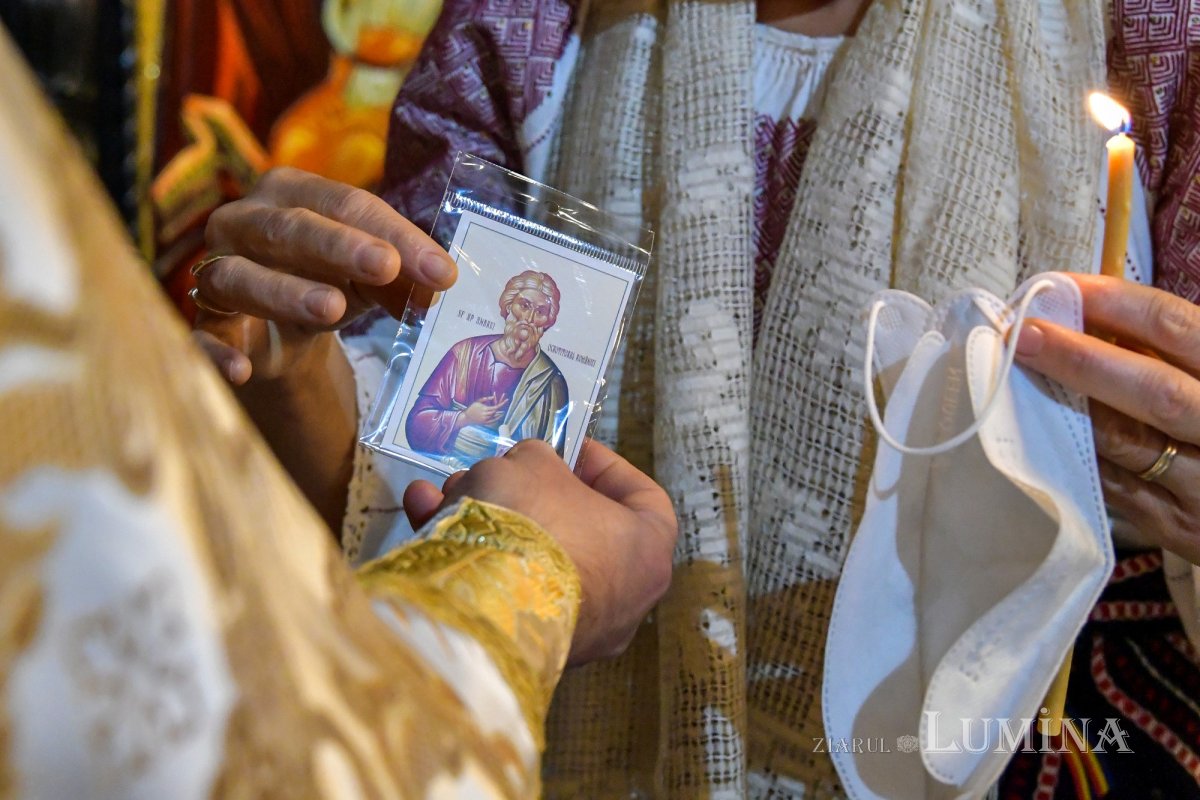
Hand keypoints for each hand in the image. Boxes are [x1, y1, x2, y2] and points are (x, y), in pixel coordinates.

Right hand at [191, 167, 456, 384]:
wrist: (274, 330)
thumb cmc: (325, 280)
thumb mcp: (370, 278)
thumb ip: (402, 279)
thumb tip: (438, 287)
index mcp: (292, 192)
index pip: (346, 204)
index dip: (393, 235)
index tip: (440, 271)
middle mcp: (244, 220)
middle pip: (289, 227)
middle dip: (340, 247)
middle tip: (386, 266)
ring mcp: (216, 269)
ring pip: (241, 275)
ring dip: (285, 292)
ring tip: (332, 308)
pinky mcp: (203, 321)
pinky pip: (201, 335)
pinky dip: (216, 352)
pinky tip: (241, 369)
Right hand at [403, 440, 677, 663]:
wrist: (487, 604)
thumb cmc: (535, 523)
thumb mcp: (533, 463)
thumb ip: (536, 459)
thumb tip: (525, 470)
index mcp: (647, 551)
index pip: (642, 498)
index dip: (603, 466)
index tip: (567, 449)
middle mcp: (621, 600)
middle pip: (574, 528)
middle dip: (526, 493)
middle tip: (498, 470)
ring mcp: (574, 630)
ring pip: (528, 557)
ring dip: (486, 517)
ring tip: (446, 490)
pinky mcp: (523, 645)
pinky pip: (500, 588)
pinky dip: (468, 551)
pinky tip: (426, 515)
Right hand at [460, 394, 506, 426]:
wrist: (466, 417)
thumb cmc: (472, 408)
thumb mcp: (478, 401)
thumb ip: (486, 399)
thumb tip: (493, 396)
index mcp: (484, 409)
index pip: (496, 407)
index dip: (502, 403)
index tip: (507, 399)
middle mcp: (486, 415)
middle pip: (497, 411)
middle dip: (501, 405)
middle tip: (505, 400)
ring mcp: (486, 420)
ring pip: (495, 415)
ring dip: (500, 411)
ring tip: (503, 405)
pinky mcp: (485, 423)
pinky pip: (493, 421)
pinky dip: (497, 418)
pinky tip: (500, 415)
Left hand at [1014, 274, 1199, 562]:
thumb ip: (1163, 352)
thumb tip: (1082, 315)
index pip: (1177, 328)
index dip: (1117, 303)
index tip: (1061, 288)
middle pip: (1154, 391)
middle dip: (1083, 359)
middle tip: (1024, 334)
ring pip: (1127, 443)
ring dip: (1066, 409)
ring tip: (1018, 379)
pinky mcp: (1177, 525)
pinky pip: (1112, 485)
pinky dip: (1073, 454)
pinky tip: (1039, 431)